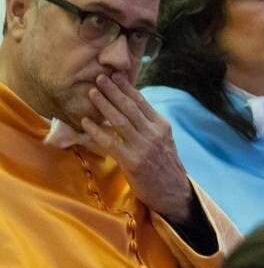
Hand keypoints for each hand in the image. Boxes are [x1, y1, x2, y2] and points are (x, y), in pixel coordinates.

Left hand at [80, 73, 195, 223]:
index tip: (115, 75)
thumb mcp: (164, 141)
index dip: (127, 87)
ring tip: (91, 92)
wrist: (174, 192)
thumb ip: (149, 126)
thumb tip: (131, 108)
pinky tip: (85, 122)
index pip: (142, 102)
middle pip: (130, 107)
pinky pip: (110, 142)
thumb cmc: (166, 166)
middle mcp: (154, 134)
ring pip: (120, 121)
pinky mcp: (132, 161)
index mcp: (162, 126)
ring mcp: (143, 147)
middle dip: (113, 91)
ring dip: (104, 105)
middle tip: (99, 77)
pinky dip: (96, 131)